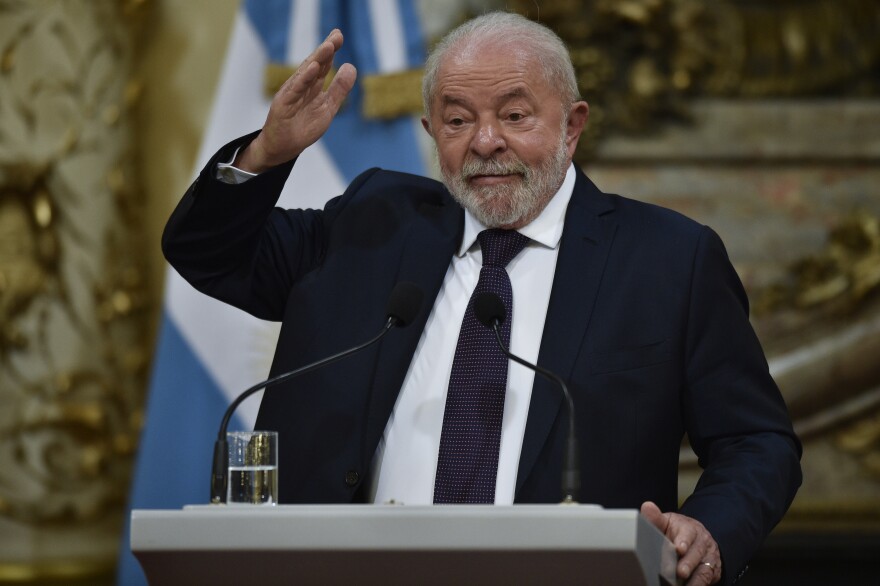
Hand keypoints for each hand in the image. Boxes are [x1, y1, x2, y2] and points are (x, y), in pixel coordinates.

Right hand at [237, 29, 356, 172]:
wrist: (282, 148)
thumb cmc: (302, 128)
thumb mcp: (327, 108)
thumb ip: (339, 89)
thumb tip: (351, 66)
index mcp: (311, 86)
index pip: (322, 65)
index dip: (331, 51)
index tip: (339, 35)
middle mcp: (300, 87)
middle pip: (314, 65)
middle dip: (325, 50)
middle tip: (337, 35)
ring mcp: (291, 94)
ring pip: (304, 74)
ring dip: (316, 60)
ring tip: (328, 46)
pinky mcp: (283, 105)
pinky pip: (294, 90)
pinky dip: (303, 79)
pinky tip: (312, 68)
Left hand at [641, 501, 721, 584]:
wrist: (698, 537)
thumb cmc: (677, 531)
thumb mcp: (667, 522)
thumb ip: (656, 518)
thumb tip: (647, 507)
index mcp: (689, 528)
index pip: (688, 533)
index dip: (684, 541)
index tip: (679, 548)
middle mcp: (702, 542)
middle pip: (696, 553)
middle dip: (688, 563)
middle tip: (679, 572)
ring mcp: (708, 557)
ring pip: (704, 568)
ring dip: (695, 578)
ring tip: (683, 582)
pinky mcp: (712, 571)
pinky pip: (706, 579)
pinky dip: (698, 584)